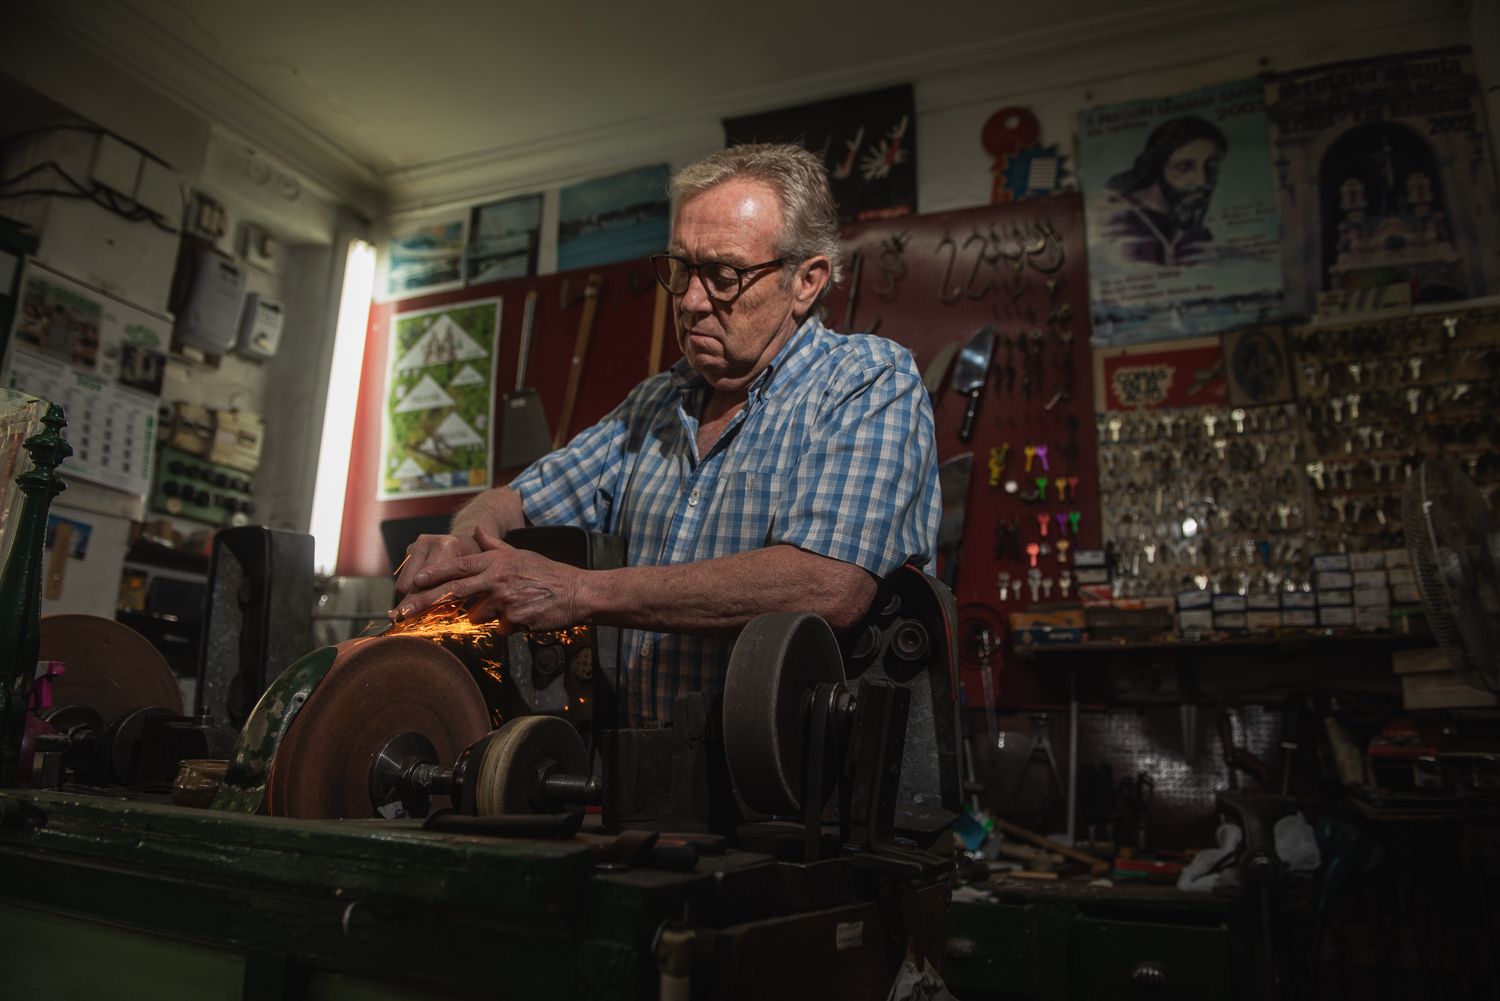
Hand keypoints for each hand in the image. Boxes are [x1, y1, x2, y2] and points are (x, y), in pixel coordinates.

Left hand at [391, 527, 584, 630]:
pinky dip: (506, 626)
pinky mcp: (514, 621)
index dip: (433, 574)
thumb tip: (478, 529)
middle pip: (452, 592)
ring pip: (475, 615)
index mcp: (495, 562)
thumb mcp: (519, 554)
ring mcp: (504, 601)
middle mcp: (496, 579)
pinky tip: (523, 616)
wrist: (576, 592)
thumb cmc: (546, 573)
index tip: (412, 582)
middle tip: (401, 613)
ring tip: (510, 606)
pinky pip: (498, 628)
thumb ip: (493, 545)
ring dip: (486, 615)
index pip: (457, 567)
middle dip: (423, 602)